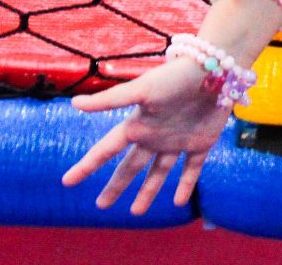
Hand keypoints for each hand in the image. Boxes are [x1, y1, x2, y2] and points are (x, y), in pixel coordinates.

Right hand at [60, 54, 234, 214]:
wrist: (214, 68)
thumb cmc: (174, 77)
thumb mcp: (140, 89)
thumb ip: (109, 100)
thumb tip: (75, 103)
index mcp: (137, 125)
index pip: (105, 150)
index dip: (87, 166)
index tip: (67, 181)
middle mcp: (154, 136)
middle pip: (130, 167)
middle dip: (116, 185)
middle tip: (101, 205)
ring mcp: (177, 141)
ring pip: (159, 172)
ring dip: (148, 191)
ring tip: (136, 212)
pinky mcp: (201, 143)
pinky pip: (191, 169)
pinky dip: (185, 186)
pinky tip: (179, 203)